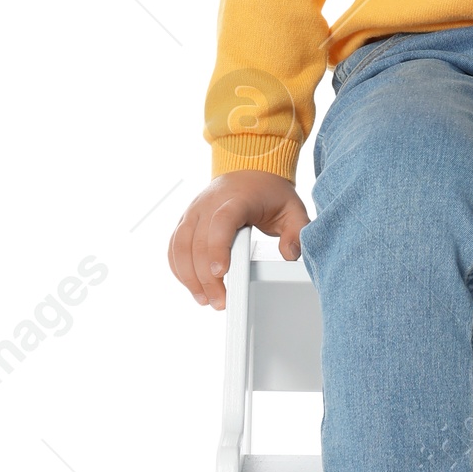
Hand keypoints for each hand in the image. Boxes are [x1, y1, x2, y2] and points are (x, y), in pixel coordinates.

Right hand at [168, 172, 308, 309]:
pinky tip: (191, 285)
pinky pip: (175, 246)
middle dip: (206, 277)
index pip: (222, 222)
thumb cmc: (269, 192)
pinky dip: (179, 268)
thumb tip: (289, 254)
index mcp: (236, 198)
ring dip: (189, 276)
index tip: (222, 272)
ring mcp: (194, 211)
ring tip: (204, 299)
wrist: (249, 170)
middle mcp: (209, 203)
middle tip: (220, 301)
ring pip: (181, 245)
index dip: (218, 247)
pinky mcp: (186, 221)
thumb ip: (297, 231)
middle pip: (199, 241)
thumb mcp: (292, 208)